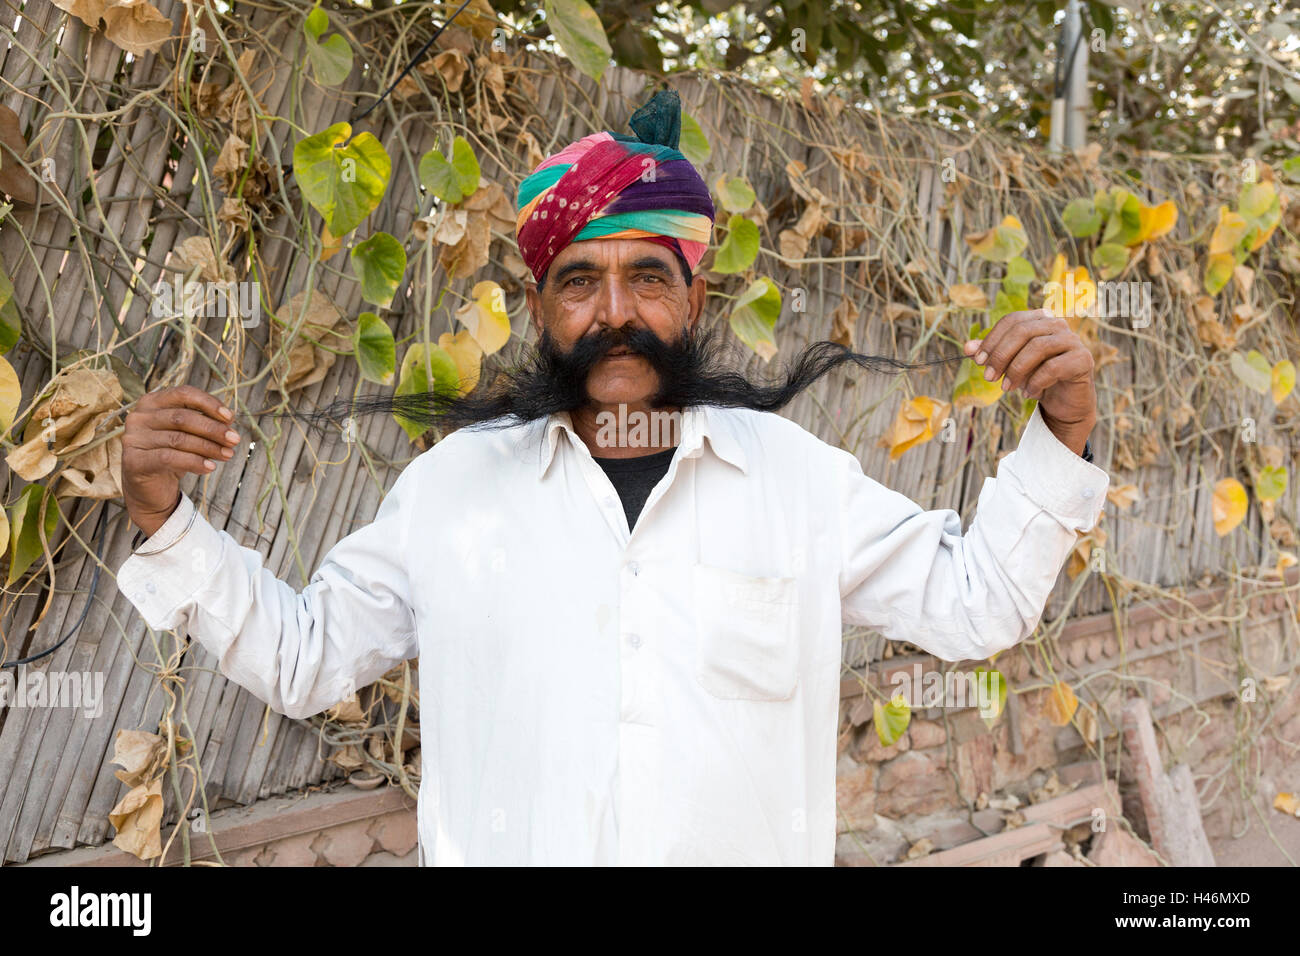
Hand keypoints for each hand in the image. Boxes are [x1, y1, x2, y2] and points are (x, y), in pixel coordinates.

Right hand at [122, 385, 240, 537]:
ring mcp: (133, 438)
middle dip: (213, 429)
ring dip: (208, 447)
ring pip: (178, 438)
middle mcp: (139, 417)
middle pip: (182, 417)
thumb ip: (205, 424)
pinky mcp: (133, 460)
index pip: (183, 394)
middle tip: (234, 440)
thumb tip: (230, 420)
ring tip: (228, 455)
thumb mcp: (190, 435)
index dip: (209, 403)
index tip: (230, 418)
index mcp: (152, 402)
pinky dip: (194, 462)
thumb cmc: (173, 456)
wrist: (150, 489)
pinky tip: (210, 467)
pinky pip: (169, 457)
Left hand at [963, 308, 1097, 454]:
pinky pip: (1053, 367)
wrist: (1064, 402)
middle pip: (1023, 331)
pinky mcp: (1082, 360)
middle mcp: (1057, 325)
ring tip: (1006, 388)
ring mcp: (1072, 341)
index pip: (1012, 320)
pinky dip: (1035, 382)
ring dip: (1016, 369)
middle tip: (988, 377)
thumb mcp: (1010, 365)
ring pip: (1038, 347)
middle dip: (1001, 355)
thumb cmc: (1035, 377)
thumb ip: (992, 354)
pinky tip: (1028, 393)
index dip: (992, 339)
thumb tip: (967, 347)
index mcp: (1039, 320)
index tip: (977, 360)